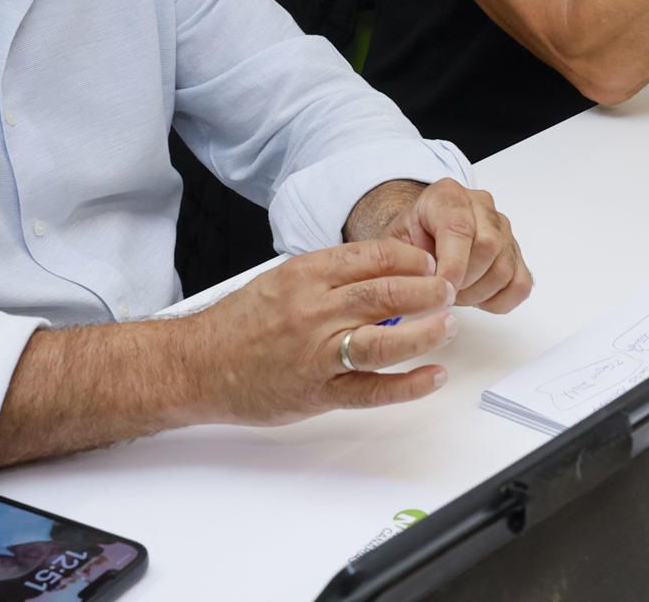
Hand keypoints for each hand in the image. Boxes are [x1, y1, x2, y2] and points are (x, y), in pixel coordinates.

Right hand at [182, 238, 456, 425]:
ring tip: (450, 324)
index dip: (409, 259)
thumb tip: (381, 274)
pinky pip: (371, 390)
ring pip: (384, 341)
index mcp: (305, 275)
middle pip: (385, 293)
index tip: (429, 263)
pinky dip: (408, 385)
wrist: (197, 365)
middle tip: (449, 290)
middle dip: (427, 290)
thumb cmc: (239, 323)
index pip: (371, 257)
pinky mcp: (318, 392)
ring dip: (426, 332)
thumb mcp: (281, 281)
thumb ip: (328, 277)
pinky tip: (433, 375)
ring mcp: (317, 353)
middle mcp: (313, 310)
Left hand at [377, 178, 533, 313]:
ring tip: (454, 293)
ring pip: (504, 269)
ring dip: (478, 293)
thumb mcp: (392, 242)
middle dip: (463, 281)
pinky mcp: (516, 253)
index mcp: (447, 195)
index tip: (441, 290)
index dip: (452, 264)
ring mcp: (503, 229)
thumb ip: (403, 260)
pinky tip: (476, 297)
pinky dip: (499, 301)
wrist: (421, 235)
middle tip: (441, 292)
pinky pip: (520, 284)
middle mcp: (481, 206)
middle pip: (488, 247)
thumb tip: (421, 285)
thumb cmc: (409, 239)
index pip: (460, 228)